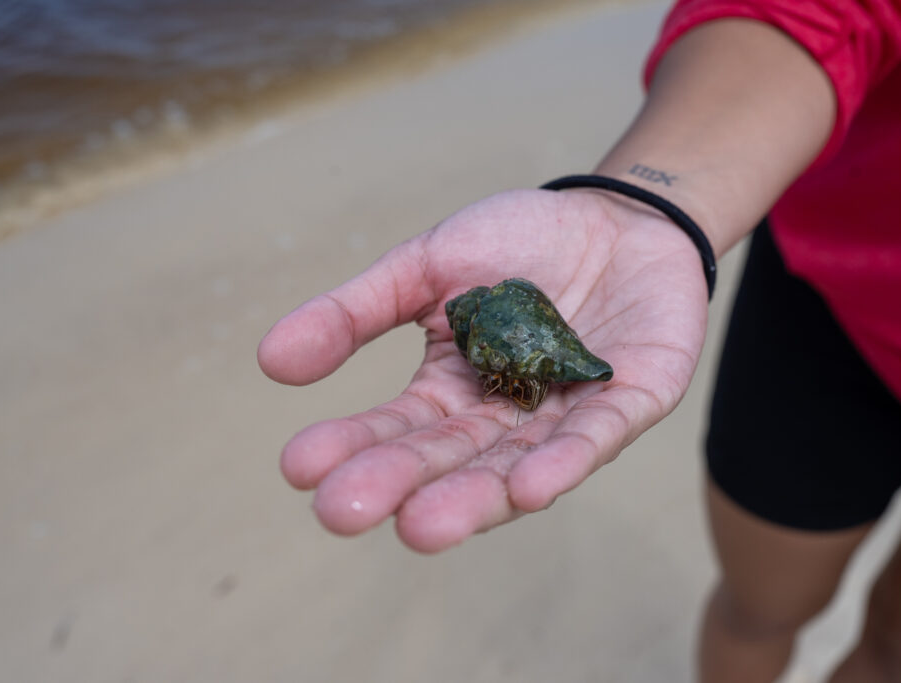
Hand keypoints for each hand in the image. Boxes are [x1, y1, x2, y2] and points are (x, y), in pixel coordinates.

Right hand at [258, 188, 708, 551]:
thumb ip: (357, 311)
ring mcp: (568, 416)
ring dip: (473, 499)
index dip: (351, 446)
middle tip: (342, 512)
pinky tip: (529, 487)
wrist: (618, 215)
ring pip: (517, 467)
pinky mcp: (631, 402)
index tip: (299, 466)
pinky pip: (596, 438)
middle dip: (400, 486)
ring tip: (419, 526)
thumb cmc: (519, 242)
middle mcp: (507, 418)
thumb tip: (270, 361)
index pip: (397, 427)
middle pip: (450, 460)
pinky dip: (564, 462)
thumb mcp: (426, 266)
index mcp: (453, 391)